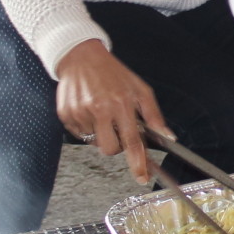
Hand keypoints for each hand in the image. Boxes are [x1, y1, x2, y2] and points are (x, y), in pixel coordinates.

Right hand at [54, 39, 170, 180]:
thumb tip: (168, 136)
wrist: (80, 56)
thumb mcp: (139, 89)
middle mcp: (99, 110)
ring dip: (99, 133)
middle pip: (109, 148)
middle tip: (116, 128)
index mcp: (121, 104)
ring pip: (93, 142)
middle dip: (115, 145)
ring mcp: (80, 113)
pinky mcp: (65, 115)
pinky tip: (88, 110)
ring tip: (100, 112)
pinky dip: (86, 127)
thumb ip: (153, 115)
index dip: (137, 162)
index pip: (132, 141)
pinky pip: (79, 134)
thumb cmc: (113, 73)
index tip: (142, 177)